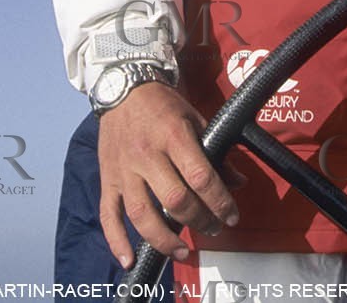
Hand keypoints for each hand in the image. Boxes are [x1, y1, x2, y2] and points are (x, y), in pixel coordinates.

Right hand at [96, 81, 242, 267]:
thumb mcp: (196, 120)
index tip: (231, 216)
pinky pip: (109, 214)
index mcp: (173, 136)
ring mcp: (124, 170)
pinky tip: (129, 259)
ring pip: (142, 213)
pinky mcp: (108, 179)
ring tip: (183, 251)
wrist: (123, 89)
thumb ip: (216, 153)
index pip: (201, 177)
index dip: (220, 202)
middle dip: (200, 221)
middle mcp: (147, 155)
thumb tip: (238, 182)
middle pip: (175, 200)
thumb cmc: (163, 105)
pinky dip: (116, 240)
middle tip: (214, 228)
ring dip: (164, 239)